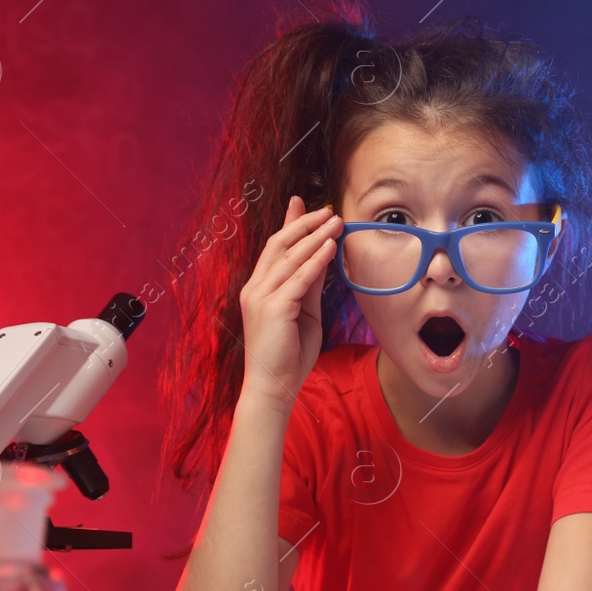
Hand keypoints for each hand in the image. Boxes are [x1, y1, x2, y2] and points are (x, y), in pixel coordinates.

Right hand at [238, 197, 342, 407]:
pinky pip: (299, 278)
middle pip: (279, 245)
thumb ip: (309, 286)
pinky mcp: (273, 308)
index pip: (275, 248)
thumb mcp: (303, 313)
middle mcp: (255, 288)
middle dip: (304, 224)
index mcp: (259, 289)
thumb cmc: (289, 355)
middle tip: (328, 209)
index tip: (303, 203)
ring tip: (336, 221)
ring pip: (290, 258)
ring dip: (315, 237)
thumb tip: (322, 259)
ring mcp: (261, 297)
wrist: (274, 387)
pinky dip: (316, 260)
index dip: (290, 223)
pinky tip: (330, 247)